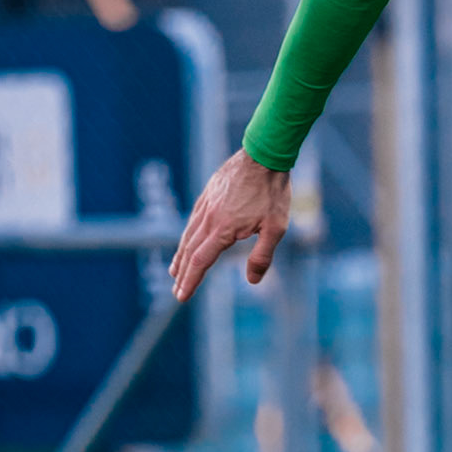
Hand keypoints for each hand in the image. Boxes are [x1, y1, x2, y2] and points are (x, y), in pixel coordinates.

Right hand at [169, 149, 290, 301]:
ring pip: (188, 235)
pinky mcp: (208, 194)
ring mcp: (206, 204)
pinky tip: (187, 241)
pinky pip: (193, 220)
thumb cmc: (273, 192)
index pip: (201, 261)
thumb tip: (253, 280)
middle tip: (176, 291)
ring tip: (174, 272)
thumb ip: (262, 255)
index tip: (181, 297)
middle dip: (182, 274)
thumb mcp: (277, 228)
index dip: (191, 281)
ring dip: (180, 256)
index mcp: (223, 229)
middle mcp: (209, 218)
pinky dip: (186, 236)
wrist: (263, 155)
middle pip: (190, 251)